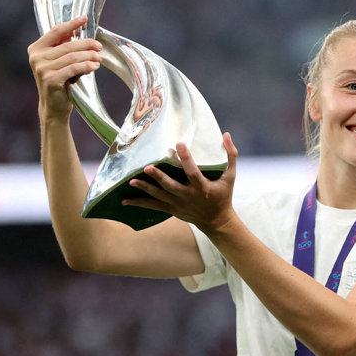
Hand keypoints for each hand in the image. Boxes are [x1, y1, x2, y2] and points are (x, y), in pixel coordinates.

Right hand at [28, 16, 102, 119]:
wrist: (53, 106)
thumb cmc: (59, 81)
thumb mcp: (61, 62)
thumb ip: (66, 48)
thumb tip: (84, 35)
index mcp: (36, 48)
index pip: (56, 31)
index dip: (71, 24)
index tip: (84, 18)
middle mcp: (36, 57)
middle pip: (67, 45)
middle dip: (86, 44)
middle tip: (99, 47)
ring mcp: (42, 68)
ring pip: (72, 56)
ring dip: (89, 56)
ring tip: (99, 58)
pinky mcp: (50, 79)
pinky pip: (73, 68)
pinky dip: (86, 66)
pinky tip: (95, 67)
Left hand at [124, 132, 239, 232]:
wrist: (216, 221)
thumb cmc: (223, 195)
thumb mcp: (231, 176)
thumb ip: (230, 155)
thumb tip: (226, 134)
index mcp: (202, 188)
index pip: (193, 172)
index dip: (186, 159)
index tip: (178, 144)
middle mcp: (188, 197)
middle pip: (171, 186)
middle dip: (159, 177)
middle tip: (147, 168)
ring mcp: (178, 204)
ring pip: (159, 196)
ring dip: (145, 189)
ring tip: (132, 181)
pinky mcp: (171, 209)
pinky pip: (153, 206)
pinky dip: (139, 203)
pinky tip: (124, 200)